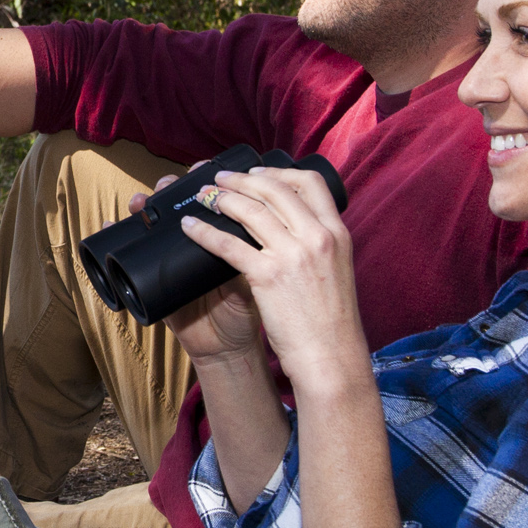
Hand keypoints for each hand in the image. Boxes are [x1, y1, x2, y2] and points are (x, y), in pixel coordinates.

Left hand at [175, 163, 368, 400]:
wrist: (332, 356)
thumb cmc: (331, 321)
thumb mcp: (337, 271)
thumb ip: (320, 246)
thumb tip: (297, 230)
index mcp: (337, 233)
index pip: (310, 182)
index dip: (278, 171)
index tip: (258, 172)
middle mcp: (317, 237)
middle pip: (274, 189)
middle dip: (242, 179)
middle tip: (220, 178)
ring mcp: (293, 254)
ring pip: (249, 209)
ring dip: (220, 197)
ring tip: (202, 195)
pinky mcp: (268, 275)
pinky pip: (228, 243)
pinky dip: (204, 231)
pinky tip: (190, 227)